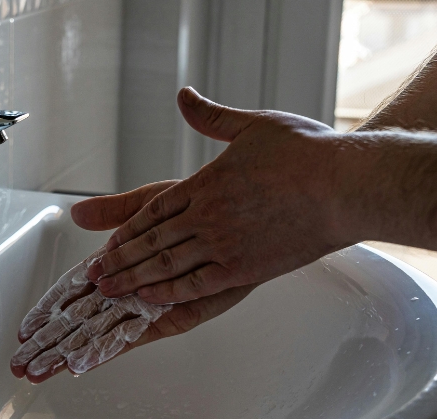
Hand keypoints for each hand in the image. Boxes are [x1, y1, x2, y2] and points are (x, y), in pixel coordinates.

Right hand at [11, 184, 256, 382]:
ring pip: (98, 334)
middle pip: (79, 321)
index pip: (73, 292)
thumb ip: (113, 214)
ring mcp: (149, 306)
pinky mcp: (172, 317)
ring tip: (39, 371)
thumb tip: (77, 214)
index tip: (25, 328)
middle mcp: (130, 290)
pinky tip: (80, 364)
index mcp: (120, 265)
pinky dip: (104, 351)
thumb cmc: (204, 209)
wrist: (247, 218)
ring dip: (67, 353)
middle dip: (49, 342)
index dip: (48, 309)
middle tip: (20, 363)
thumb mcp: (149, 205)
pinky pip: (133, 337)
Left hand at [87, 87, 349, 303]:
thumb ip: (212, 117)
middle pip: (150, 242)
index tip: (107, 241)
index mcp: (205, 183)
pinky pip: (196, 285)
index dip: (126, 227)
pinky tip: (150, 300)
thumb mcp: (252, 126)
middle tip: (93, 275)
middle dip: (119, 261)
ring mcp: (223, 244)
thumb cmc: (305, 153)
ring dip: (133, 280)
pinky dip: (169, 293)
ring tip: (109, 292)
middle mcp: (206, 215)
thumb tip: (184, 97)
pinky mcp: (243, 269)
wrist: (345, 185)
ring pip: (165, 266)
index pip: (152, 210)